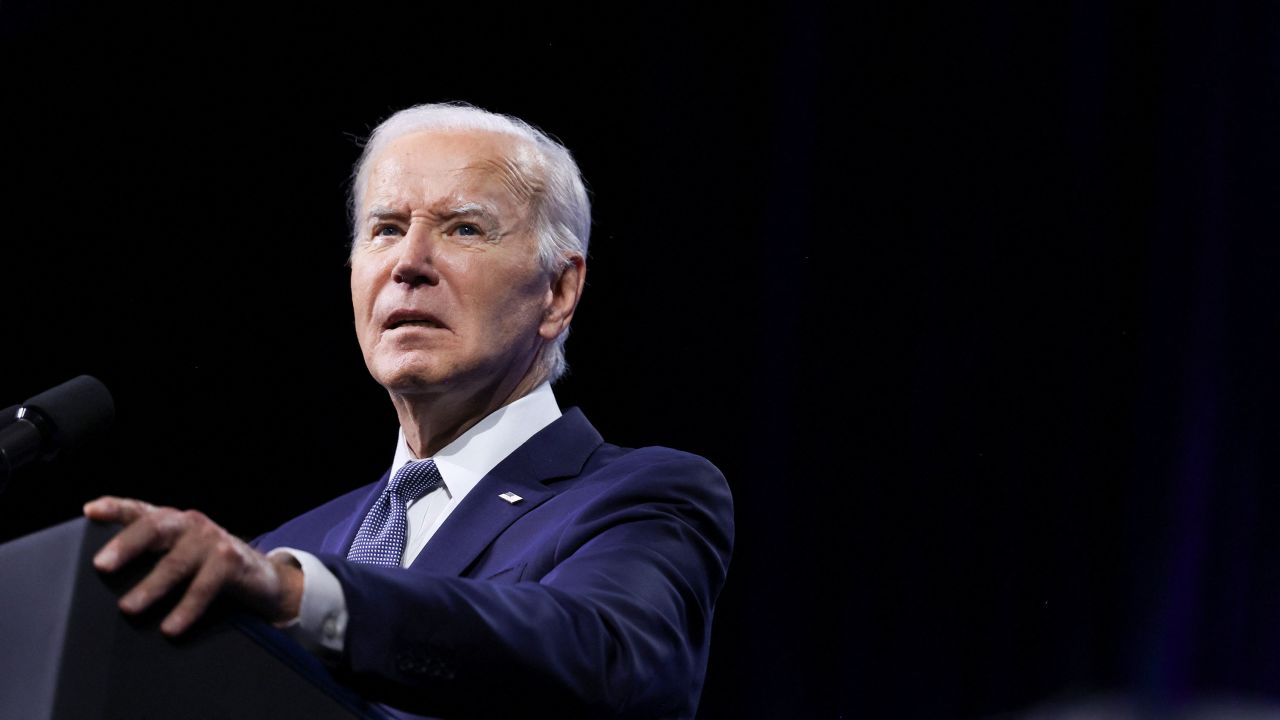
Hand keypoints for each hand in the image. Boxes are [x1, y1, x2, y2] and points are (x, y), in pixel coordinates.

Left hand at [83, 496, 303, 636]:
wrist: (262, 579)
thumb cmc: (208, 570)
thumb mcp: (179, 557)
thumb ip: (150, 560)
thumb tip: (103, 589)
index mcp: (172, 521)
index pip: (140, 510)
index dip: (115, 508)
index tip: (90, 512)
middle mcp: (191, 523)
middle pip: (154, 527)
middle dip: (127, 544)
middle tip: (101, 566)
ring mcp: (213, 540)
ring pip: (176, 562)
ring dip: (151, 586)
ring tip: (128, 609)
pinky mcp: (231, 561)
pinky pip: (204, 587)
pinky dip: (186, 608)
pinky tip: (170, 628)